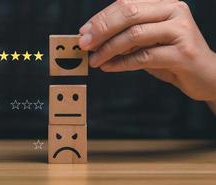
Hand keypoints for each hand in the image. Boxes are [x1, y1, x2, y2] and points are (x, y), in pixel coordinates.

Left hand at [79, 0, 215, 102]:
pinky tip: (109, 67)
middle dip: (102, 29)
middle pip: (129, 14)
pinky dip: (121, 63)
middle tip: (84, 44)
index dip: (101, 18)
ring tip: (94, 60)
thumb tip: (94, 39)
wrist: (204, 75)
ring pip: (135, 35)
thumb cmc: (172, 57)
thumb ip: (126, 37)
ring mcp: (180, 31)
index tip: (84, 32)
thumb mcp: (147, 42)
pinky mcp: (183, 53)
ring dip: (108, 49)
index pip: (126, 3)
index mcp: (164, 5)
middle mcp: (174, 11)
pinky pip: (144, 57)